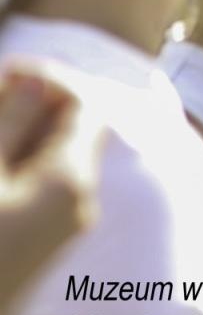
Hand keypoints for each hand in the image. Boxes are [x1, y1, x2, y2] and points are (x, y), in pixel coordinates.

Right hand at [0, 66, 100, 312]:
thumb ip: (9, 120)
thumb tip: (36, 76)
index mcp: (72, 180)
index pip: (83, 106)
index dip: (45, 80)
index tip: (8, 71)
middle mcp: (82, 203)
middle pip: (71, 131)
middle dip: (31, 107)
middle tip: (4, 87)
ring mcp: (63, 227)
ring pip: (54, 159)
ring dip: (21, 136)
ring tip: (1, 119)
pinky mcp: (40, 243)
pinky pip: (41, 186)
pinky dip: (19, 164)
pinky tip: (2, 161)